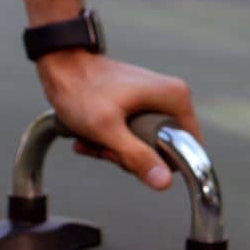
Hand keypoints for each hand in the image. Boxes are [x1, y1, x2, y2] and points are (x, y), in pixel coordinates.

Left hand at [35, 50, 199, 190]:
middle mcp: (170, 98)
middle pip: (162, 150)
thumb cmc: (80, 90)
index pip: (189, 149)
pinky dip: (109, 141)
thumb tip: (163, 182)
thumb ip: (136, 156)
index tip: (129, 157)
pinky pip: (130, 135)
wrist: (60, 67)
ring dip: (115, 150)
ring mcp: (153, 101)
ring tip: (92, 140)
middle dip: (130, 156)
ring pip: (143, 145)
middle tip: (106, 148)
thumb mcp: (107, 129)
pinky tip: (88, 138)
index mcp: (175, 99)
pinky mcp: (137, 106)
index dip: (160, 162)